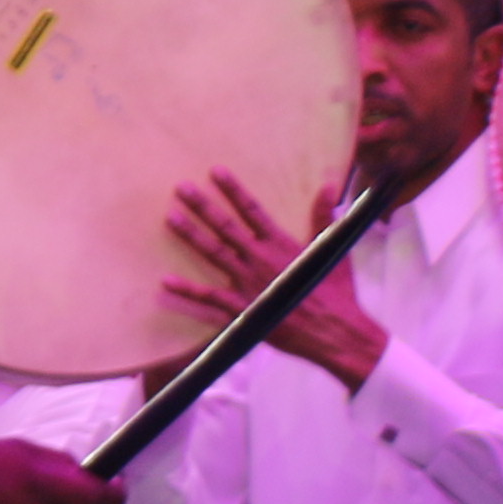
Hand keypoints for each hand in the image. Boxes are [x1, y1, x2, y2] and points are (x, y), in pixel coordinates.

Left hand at [163, 168, 384, 384]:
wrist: (337, 333)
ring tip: (170, 217)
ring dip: (191, 235)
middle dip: (203, 206)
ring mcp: (250, 284)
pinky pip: (210, 298)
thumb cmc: (336, 292)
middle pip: (226, 227)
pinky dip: (188, 290)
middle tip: (180, 188)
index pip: (253, 210)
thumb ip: (324, 217)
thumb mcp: (332, 250)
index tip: (215, 171)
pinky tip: (166, 281)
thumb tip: (328, 186)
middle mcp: (261, 259)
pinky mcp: (243, 310)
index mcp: (281, 244)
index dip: (233, 190)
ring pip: (215, 253)